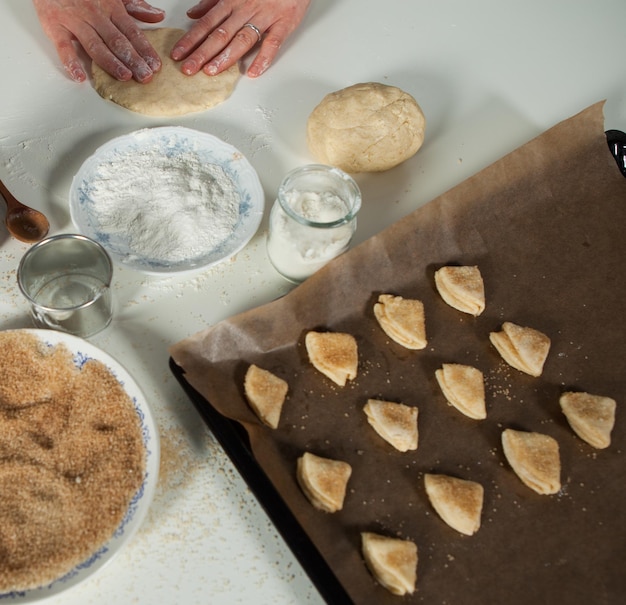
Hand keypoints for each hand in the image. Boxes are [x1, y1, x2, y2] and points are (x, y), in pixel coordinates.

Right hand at [33, 0, 165, 82]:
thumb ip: (135, 6)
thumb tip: (157, 16)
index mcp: (110, 7)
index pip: (132, 32)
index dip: (144, 50)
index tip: (155, 66)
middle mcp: (94, 15)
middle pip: (117, 41)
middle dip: (133, 60)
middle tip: (145, 77)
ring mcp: (74, 21)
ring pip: (95, 45)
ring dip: (111, 62)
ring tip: (125, 76)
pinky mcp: (55, 26)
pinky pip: (63, 46)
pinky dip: (70, 62)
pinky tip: (80, 76)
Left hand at [171, 0, 311, 77]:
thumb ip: (213, 2)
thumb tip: (194, 14)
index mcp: (231, 1)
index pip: (206, 24)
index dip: (191, 40)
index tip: (178, 54)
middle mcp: (245, 10)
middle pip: (220, 34)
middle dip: (202, 53)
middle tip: (188, 69)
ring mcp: (264, 17)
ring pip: (242, 39)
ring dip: (226, 57)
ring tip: (211, 71)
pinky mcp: (283, 24)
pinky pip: (272, 43)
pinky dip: (263, 58)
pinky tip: (252, 72)